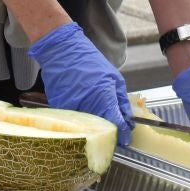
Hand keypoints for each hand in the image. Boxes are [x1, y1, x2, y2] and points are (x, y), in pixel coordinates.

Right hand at [29, 22, 133, 144]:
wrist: (62, 51)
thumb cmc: (90, 61)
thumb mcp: (114, 77)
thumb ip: (121, 100)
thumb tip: (128, 119)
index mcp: (105, 97)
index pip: (117, 124)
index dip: (124, 134)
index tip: (126, 139)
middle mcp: (89, 106)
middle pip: (103, 129)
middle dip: (110, 131)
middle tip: (114, 130)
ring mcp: (73, 108)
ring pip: (87, 126)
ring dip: (94, 125)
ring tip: (95, 115)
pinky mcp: (60, 108)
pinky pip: (74, 118)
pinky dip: (80, 117)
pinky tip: (81, 106)